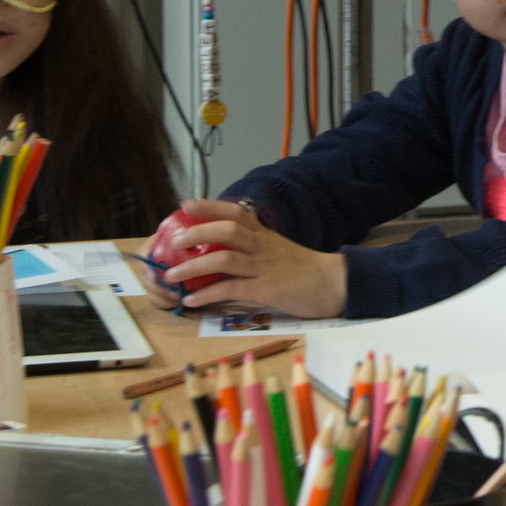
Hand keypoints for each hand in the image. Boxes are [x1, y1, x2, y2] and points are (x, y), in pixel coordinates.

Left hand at [160, 199, 349, 319]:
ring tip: (171, 276)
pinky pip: (232, 289)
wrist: (334, 284)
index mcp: (264, 235)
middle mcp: (262, 246)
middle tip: (174, 241)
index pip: (234, 212)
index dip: (208, 206)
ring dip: (193, 266)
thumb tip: (224, 250)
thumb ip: (254, 247)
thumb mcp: (278, 250)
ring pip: (224, 259)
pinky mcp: (267, 289)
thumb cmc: (304, 269)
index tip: (184, 205)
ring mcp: (264, 267)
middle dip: (197, 232)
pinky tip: (191, 300)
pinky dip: (208, 294)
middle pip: (227, 230)